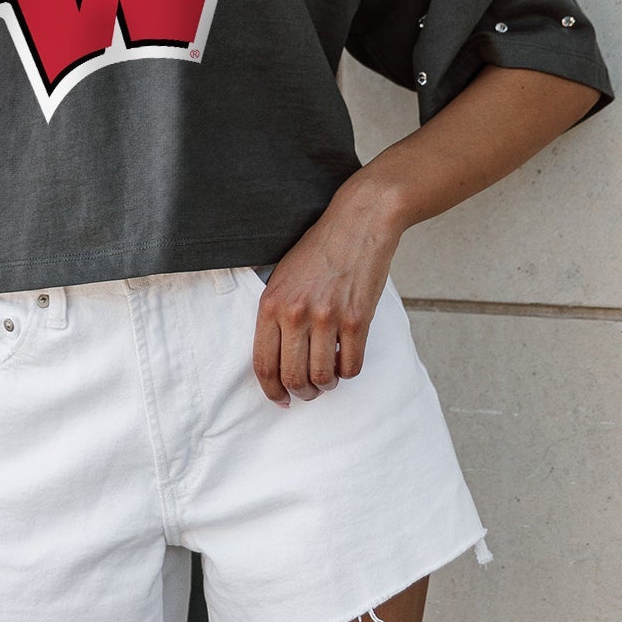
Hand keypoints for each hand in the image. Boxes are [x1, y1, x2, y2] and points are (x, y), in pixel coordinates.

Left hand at [252, 179, 403, 407]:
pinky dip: (348, 372)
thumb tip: (276, 357)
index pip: (264, 363)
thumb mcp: (281, 276)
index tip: (280, 399)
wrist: (358, 223)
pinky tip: (346, 360)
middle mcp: (296, 314)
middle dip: (301, 392)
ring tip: (328, 378)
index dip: (271, 390)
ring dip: (326, 385)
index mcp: (272, 304)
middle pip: (293, 377)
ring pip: (323, 377)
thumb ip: (275, 313)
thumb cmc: (318, 249)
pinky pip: (352, 365)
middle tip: (308, 391)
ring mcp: (328, 318)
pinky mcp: (357, 319)